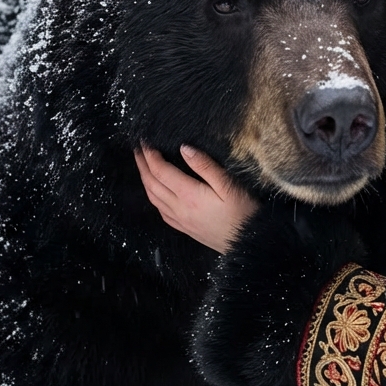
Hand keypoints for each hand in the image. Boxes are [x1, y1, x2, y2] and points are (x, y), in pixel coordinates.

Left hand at [134, 145, 258, 254]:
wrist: (248, 243)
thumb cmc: (243, 213)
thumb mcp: (229, 185)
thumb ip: (206, 166)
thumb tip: (184, 148)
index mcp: (189, 195)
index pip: (161, 171)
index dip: (150, 155)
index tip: (145, 141)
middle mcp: (179, 208)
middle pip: (152, 184)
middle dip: (143, 165)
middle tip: (137, 149)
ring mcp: (180, 220)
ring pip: (153, 198)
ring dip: (145, 180)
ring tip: (142, 167)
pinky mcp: (185, 228)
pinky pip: (161, 211)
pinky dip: (153, 197)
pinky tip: (155, 193)